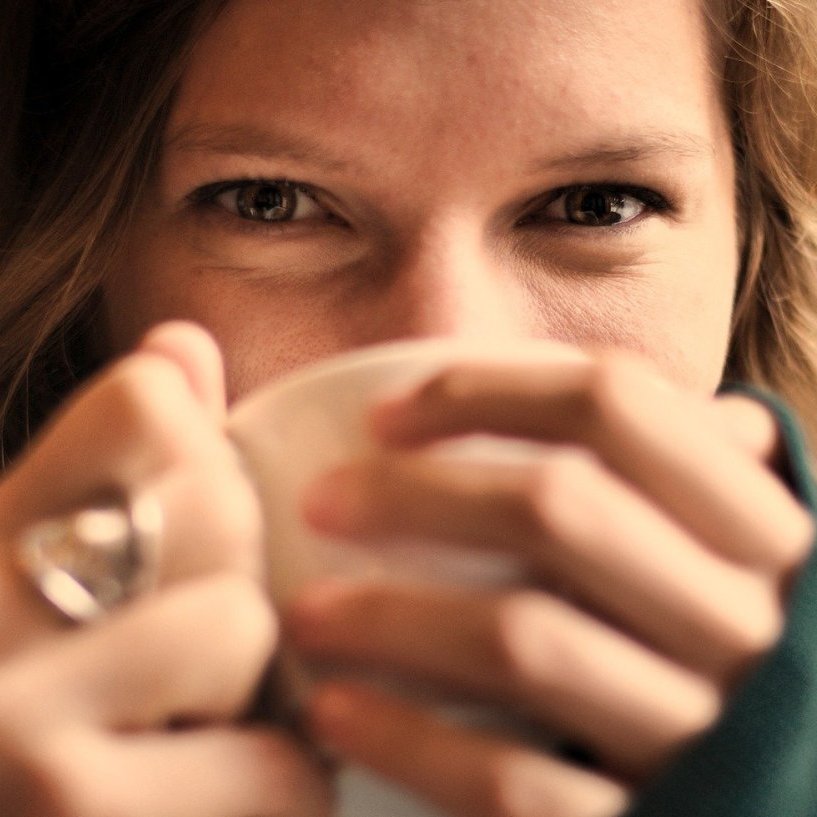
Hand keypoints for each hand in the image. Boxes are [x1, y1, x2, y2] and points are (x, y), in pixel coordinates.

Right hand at [0, 322, 330, 816]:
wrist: (32, 804)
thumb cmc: (69, 709)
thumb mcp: (73, 564)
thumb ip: (132, 452)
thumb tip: (184, 338)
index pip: (146, 398)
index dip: (203, 459)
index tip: (180, 539)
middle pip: (214, 499)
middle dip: (234, 582)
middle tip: (182, 663)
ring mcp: (6, 718)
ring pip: (240, 624)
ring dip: (249, 696)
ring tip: (178, 740)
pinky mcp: (68, 814)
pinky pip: (273, 763)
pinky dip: (271, 790)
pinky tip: (196, 803)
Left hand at [287, 350, 813, 816]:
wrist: (777, 799)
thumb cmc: (709, 638)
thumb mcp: (716, 544)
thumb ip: (667, 468)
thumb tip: (588, 382)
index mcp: (754, 524)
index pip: (613, 403)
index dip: (485, 391)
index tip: (381, 416)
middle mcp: (739, 616)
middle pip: (555, 508)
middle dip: (412, 495)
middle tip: (320, 502)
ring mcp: (701, 729)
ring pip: (524, 642)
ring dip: (390, 619)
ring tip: (305, 614)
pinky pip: (515, 783)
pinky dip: (411, 742)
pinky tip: (336, 713)